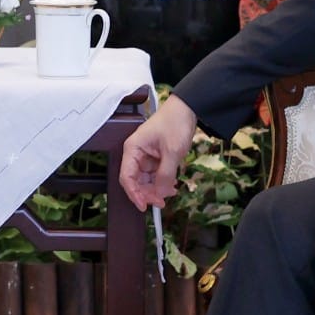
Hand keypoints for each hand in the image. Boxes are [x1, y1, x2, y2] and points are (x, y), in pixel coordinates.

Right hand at [120, 95, 198, 211]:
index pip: (127, 177)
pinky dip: (163, 182)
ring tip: (170, 192)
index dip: (134, 193)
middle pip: (136, 181)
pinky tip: (172, 185)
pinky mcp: (155, 158)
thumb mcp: (172, 151)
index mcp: (133, 149)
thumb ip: (165, 174)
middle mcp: (136, 154)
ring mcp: (146, 156)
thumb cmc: (174, 122)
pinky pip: (155, 175)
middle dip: (148, 193)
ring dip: (157, 189)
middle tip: (161, 201)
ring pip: (146, 180)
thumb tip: (159, 193)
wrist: (187, 109)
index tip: (143, 205)